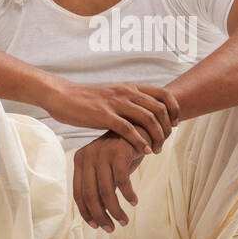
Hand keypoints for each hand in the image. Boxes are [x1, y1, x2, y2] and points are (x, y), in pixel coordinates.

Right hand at [44, 80, 178, 155]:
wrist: (62, 96)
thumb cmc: (86, 100)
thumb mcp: (112, 95)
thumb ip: (128, 100)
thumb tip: (143, 111)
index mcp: (130, 87)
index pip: (163, 94)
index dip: (174, 109)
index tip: (175, 124)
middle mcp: (126, 92)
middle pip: (160, 109)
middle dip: (167, 128)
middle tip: (165, 142)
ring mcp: (116, 103)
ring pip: (148, 119)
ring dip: (156, 136)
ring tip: (156, 150)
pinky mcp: (104, 115)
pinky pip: (128, 129)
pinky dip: (139, 141)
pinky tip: (143, 151)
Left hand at [72, 132, 146, 231]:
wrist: (141, 126)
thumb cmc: (124, 151)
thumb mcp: (108, 168)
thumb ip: (101, 185)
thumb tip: (99, 214)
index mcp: (80, 160)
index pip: (78, 193)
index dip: (86, 212)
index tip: (96, 226)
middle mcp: (87, 156)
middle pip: (90, 195)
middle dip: (101, 216)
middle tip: (111, 229)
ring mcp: (102, 153)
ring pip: (106, 191)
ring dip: (116, 210)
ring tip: (124, 221)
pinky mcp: (118, 152)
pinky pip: (122, 181)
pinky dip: (128, 194)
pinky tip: (134, 202)